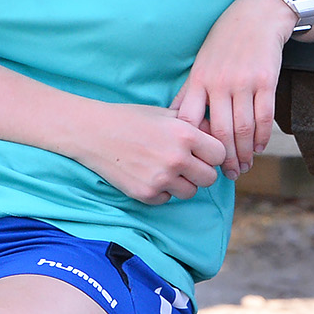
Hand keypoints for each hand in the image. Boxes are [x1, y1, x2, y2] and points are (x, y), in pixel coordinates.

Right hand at [76, 102, 229, 204]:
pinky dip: (162, 191)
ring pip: (190, 192)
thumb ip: (196, 127)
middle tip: (186, 163)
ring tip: (167, 169)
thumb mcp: (168, 114)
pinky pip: (167, 199)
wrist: (93, 132)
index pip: (220, 154)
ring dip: (183, 183)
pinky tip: (149, 175)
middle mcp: (176, 159)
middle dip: (201, 171)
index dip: (212, 153)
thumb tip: (220, 136)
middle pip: (209, 177)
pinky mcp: (146, 193)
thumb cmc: (132, 119)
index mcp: (186, 135)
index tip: (202, 151)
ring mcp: (161, 178)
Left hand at [173, 0, 296, 177]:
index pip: (190, 122)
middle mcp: (219, 83)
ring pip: (244, 128)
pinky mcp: (266, 81)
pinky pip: (264, 116)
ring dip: (245, 152)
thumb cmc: (224, 43)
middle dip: (224, 158)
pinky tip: (260, 147)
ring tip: (244, 166)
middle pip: (220, 131)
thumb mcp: (200, 64)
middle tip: (227, 175)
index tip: (198, 162)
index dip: (194, 146)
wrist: (256, 17)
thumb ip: (189, 93)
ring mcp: (244, 83)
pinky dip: (262, 136)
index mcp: (199, 81)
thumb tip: (173, 121)